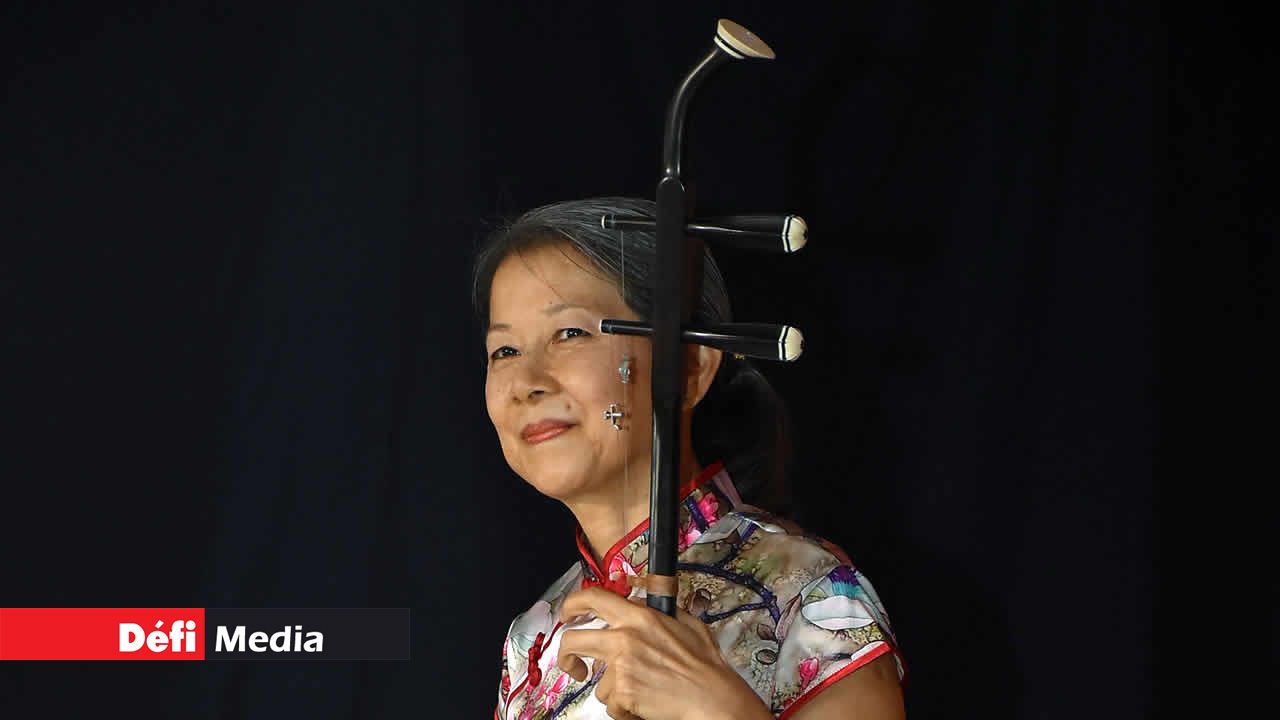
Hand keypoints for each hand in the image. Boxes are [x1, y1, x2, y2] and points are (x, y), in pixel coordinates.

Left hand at [555, 586, 771, 719]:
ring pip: (597, 682)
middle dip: (567, 655)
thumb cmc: (705, 665)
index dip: (572, 604)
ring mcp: (621, 667)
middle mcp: (625, 637)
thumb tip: (638, 604)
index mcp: (639, 616)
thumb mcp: (686, 623)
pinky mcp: (622, 693)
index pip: (593, 598)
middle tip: (575, 666)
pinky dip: (625, 709)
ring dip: (615, 690)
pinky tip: (645, 704)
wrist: (712, 698)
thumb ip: (656, 612)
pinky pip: (611, 703)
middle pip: (572, 640)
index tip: (568, 614)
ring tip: (643, 691)